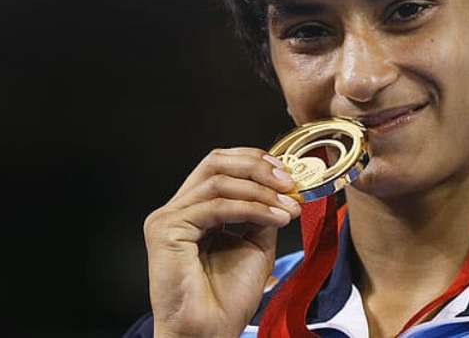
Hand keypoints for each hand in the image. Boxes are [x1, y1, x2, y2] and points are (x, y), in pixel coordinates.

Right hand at [143, 148, 299, 337]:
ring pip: (219, 181)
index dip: (254, 161)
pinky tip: (276, 218)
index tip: (288, 172)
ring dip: (262, 191)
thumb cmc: (228, 297)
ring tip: (289, 207)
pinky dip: (252, 208)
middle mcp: (178, 209)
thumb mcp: (256, 243)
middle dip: (257, 167)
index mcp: (196, 209)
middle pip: (215, 162)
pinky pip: (217, 207)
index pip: (221, 164)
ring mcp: (169, 218)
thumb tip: (284, 187)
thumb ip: (262, 211)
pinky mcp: (166, 230)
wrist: (210, 333)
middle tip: (289, 181)